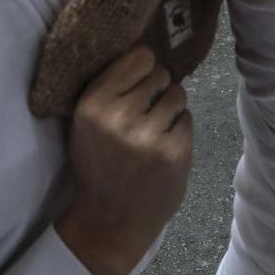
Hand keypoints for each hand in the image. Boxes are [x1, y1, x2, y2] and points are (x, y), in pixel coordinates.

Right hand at [56, 47, 192, 274]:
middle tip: (146, 113)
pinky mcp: (175, 153)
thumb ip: (111, 90)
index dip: (143, 68)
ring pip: (177, 95)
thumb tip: (149, 51)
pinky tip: (163, 148)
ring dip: (171, 110)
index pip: (138, 57)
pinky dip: (179, 131)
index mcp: (92, 105)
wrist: (109, 223)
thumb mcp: (86, 125)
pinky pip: (187, 120)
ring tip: (155, 130)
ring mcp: (149, 136)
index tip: (139, 82)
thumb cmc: (99, 166)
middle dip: (157, 90)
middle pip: (160, 75)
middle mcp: (119, 116)